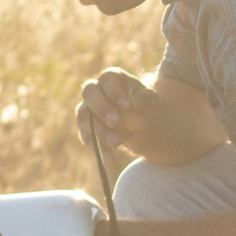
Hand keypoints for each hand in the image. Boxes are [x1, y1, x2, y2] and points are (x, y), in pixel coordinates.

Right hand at [76, 68, 226, 165]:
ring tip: (117, 143)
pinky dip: (97, 147)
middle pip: (89, 92)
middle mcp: (96, 90)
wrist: (138, 123)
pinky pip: (86, 136)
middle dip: (101, 108)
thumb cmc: (143, 106)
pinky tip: (110, 156)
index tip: (127, 106)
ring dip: (98, 130)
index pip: (107, 78)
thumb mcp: (150, 100)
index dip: (114, 91)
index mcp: (112, 78)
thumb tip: (132, 105)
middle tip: (115, 122)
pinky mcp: (86, 127)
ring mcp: (87, 108)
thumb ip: (144, 99)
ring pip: (84, 116)